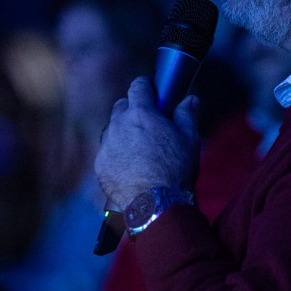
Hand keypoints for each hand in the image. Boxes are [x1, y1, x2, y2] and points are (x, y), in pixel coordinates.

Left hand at [94, 76, 199, 210]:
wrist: (154, 204)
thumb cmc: (174, 170)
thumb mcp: (189, 139)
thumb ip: (187, 114)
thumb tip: (190, 99)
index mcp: (141, 114)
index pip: (138, 86)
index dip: (146, 86)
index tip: (152, 90)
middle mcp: (119, 125)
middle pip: (121, 106)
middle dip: (133, 108)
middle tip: (148, 122)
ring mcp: (106, 145)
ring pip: (112, 129)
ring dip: (123, 131)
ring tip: (139, 147)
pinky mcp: (100, 164)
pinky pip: (107, 151)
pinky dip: (116, 153)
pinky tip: (131, 165)